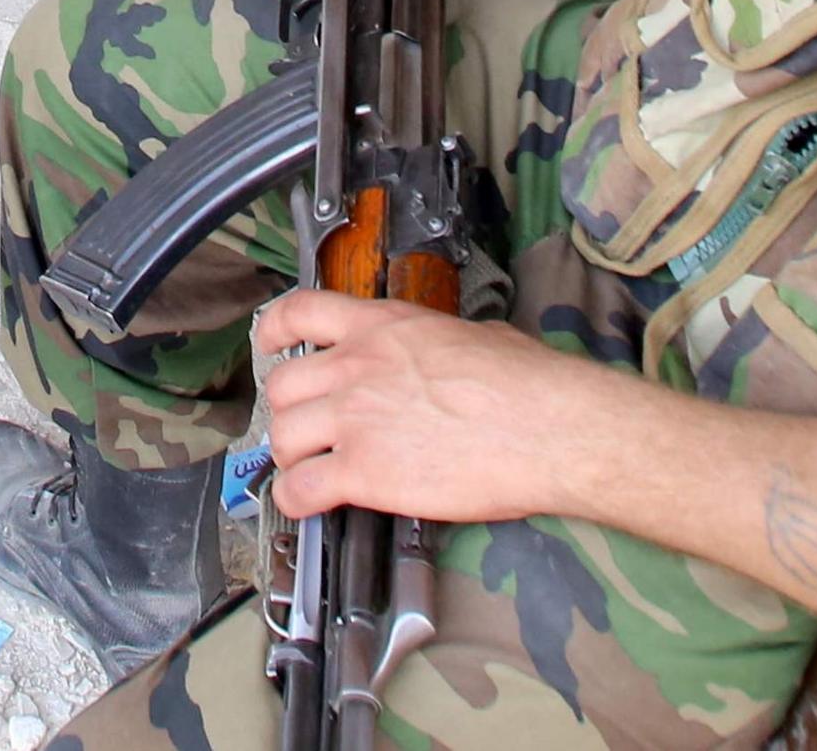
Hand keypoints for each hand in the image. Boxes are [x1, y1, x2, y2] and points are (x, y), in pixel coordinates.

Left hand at [258, 288, 616, 525]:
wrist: (545, 426)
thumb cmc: (527, 382)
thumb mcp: (474, 335)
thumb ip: (437, 341)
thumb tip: (447, 352)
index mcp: (381, 327)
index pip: (301, 313)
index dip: (275, 331)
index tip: (272, 346)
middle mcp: (356, 367)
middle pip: (284, 386)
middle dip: (288, 411)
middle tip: (304, 429)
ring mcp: (354, 419)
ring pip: (283, 437)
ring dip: (290, 456)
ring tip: (307, 469)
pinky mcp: (363, 473)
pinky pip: (300, 489)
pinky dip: (294, 499)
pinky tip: (306, 504)